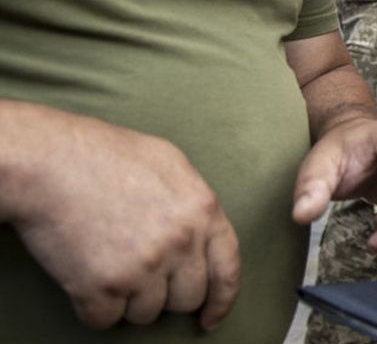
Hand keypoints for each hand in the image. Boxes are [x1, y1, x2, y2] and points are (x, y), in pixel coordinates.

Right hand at [9, 109, 239, 329]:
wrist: (50, 161)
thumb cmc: (105, 155)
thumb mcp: (170, 165)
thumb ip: (193, 203)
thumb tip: (201, 233)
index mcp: (203, 210)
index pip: (227, 270)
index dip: (221, 301)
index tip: (209, 317)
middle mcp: (181, 242)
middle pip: (187, 298)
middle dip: (165, 293)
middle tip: (140, 273)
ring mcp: (143, 267)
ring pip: (147, 313)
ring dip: (128, 299)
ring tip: (108, 261)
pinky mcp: (103, 287)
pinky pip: (106, 320)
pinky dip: (94, 306)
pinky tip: (86, 274)